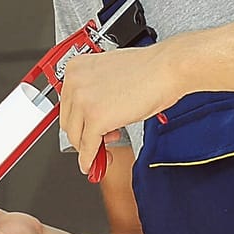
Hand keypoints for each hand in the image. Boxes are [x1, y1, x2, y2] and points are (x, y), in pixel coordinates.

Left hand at [60, 41, 183, 173]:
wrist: (166, 69)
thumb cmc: (148, 69)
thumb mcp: (111, 77)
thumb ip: (97, 93)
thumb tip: (93, 113)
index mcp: (76, 68)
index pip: (67, 105)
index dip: (79, 121)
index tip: (85, 130)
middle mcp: (74, 83)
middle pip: (68, 122)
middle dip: (83, 135)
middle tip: (100, 139)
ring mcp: (83, 101)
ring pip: (76, 137)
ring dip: (89, 148)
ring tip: (107, 145)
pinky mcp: (96, 119)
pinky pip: (88, 147)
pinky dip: (90, 160)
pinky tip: (94, 164)